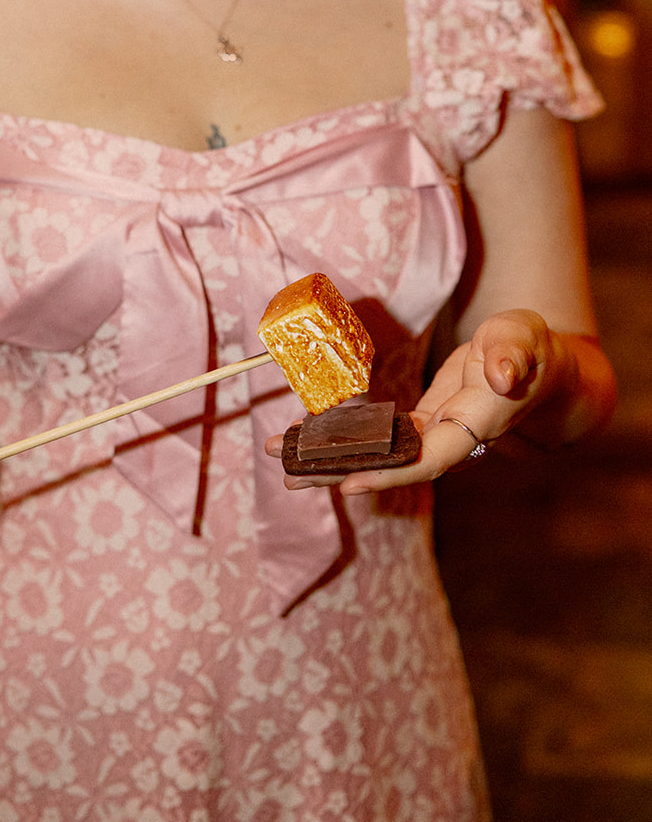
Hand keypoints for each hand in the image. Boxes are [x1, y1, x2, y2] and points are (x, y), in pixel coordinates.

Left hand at [265, 308, 572, 496]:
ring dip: (332, 455)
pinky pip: (380, 433)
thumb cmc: (532, 349)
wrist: (538, 365)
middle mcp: (451, 436)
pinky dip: (347, 433)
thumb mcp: (525, 339)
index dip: (390, 472)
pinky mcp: (423, 420)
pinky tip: (311, 429)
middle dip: (340, 471)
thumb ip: (513, 354)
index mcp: (477, 422)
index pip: (429, 458)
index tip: (348, 481)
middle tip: (288, 476)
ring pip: (380, 452)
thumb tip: (502, 374)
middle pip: (392, 465)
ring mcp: (434, 431)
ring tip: (282, 454)